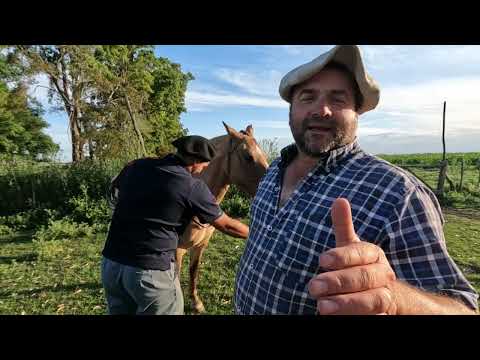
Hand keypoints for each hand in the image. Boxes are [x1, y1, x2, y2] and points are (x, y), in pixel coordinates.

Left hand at [308, 198, 396, 314]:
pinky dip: (357, 317)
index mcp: (374, 254)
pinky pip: (374, 317)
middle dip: (338, 282)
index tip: (321, 260)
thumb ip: (343, 226)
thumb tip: (339, 200)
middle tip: (313, 287)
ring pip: (371, 300)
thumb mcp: (349, 247)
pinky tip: (338, 318)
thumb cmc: (358, 266)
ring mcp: (385, 297)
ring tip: (322, 306)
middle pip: (363, 277)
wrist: (381, 294)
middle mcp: (383, 275)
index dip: (342, 257)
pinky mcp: (382, 315)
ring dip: (346, 303)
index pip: (360, 253)